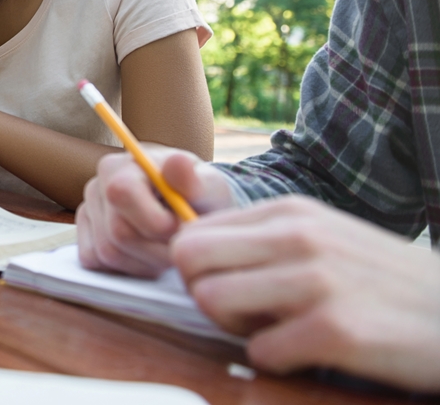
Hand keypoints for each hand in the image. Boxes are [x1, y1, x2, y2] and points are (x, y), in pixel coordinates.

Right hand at [76, 147, 235, 277]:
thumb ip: (195, 180)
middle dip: (156, 249)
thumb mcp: (208, 186)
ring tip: (167, 250)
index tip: (180, 228)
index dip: (153, 220)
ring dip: (146, 262)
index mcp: (121, 166)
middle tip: (181, 246)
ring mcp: (88, 213)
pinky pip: (99, 263)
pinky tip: (148, 257)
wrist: (188, 210)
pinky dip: (128, 268)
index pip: (122, 193)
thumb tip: (178, 162)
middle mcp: (97, 186)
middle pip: (118, 231)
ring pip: (109, 252)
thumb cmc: (198, 196)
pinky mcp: (85, 238)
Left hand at [172, 196, 439, 390]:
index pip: (192, 232)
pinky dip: (276, 361)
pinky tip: (309, 354)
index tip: (231, 288)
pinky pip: (259, 351)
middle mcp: (297, 236)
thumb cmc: (385, 282)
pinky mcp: (334, 329)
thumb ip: (264, 241)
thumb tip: (194, 258)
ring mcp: (315, 280)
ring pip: (211, 300)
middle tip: (245, 316)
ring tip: (277, 332)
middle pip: (189, 260)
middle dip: (204, 295)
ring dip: (235, 329)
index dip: (199, 270)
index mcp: (289, 212)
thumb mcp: (324, 237)